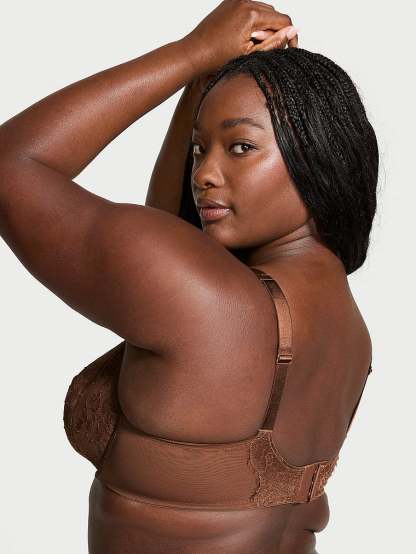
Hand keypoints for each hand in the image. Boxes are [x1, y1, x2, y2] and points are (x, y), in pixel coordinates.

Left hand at [181, 0, 296, 73]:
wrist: (194, 53)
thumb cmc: (218, 58)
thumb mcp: (251, 54)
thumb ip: (274, 42)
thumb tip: (294, 30)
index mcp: (251, 13)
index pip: (283, 21)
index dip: (289, 37)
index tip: (289, 50)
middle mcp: (245, 0)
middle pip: (274, 14)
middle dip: (275, 32)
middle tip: (265, 50)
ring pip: (263, 11)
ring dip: (264, 26)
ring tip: (252, 44)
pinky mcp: (230, 1)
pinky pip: (250, 8)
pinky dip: (253, 21)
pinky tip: (244, 36)